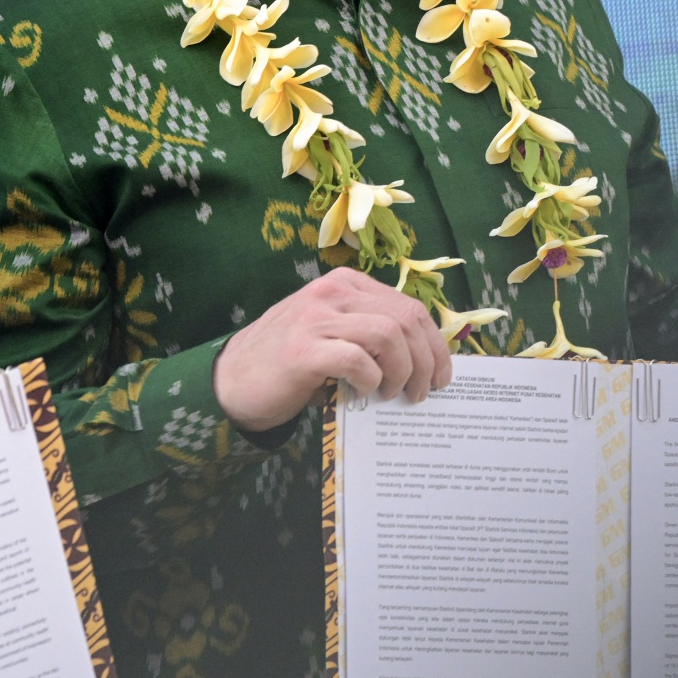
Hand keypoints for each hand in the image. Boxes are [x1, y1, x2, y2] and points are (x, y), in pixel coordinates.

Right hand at [213, 267, 451, 431]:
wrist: (234, 380)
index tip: (443, 373)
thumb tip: (425, 360)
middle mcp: (331, 292)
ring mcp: (315, 318)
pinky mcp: (303, 351)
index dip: (435, 342)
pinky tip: (363, 394)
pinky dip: (371, 380)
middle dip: (427, 360)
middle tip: (424, 392)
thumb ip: (371, 334)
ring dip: (403, 371)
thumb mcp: (334, 334)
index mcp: (344, 283)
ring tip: (395, 394)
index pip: (409, 305)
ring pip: (388, 335)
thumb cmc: (291, 362)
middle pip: (406, 318)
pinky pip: (358, 361)